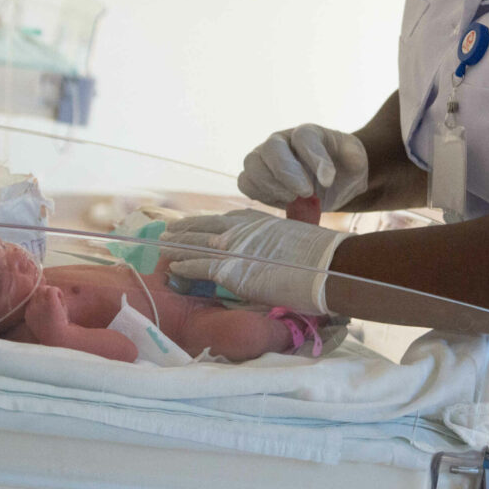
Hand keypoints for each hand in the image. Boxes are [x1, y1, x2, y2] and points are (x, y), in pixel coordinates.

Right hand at [23, 284, 69, 342]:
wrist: (58, 338)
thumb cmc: (54, 333)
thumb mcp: (44, 322)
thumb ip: (42, 310)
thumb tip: (48, 294)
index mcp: (28, 314)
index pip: (32, 297)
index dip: (42, 299)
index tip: (51, 306)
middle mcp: (31, 308)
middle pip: (38, 291)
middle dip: (47, 294)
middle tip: (56, 304)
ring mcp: (39, 304)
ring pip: (45, 288)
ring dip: (53, 293)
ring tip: (59, 304)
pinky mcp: (49, 301)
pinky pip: (52, 289)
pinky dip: (59, 293)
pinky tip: (62, 303)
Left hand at [161, 209, 347, 313]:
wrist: (327, 265)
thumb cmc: (318, 256)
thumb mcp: (293, 236)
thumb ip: (275, 240)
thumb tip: (274, 250)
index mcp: (256, 219)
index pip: (222, 219)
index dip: (203, 223)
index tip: (190, 224)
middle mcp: (241, 228)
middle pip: (203, 227)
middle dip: (183, 230)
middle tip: (166, 232)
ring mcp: (234, 246)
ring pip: (195, 244)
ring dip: (176, 246)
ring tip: (161, 248)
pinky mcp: (231, 269)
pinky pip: (199, 266)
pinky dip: (184, 267)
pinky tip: (172, 269)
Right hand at [238, 124, 368, 212]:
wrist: (334, 182)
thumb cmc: (345, 167)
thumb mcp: (357, 159)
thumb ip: (352, 159)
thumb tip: (326, 175)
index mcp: (308, 133)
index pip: (304, 137)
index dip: (315, 158)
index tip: (328, 180)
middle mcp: (282, 141)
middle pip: (271, 148)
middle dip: (287, 173)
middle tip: (306, 193)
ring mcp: (265, 158)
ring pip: (252, 164)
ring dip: (271, 186)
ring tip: (294, 199)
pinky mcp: (256, 178)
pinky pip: (245, 183)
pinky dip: (260, 194)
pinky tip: (282, 203)